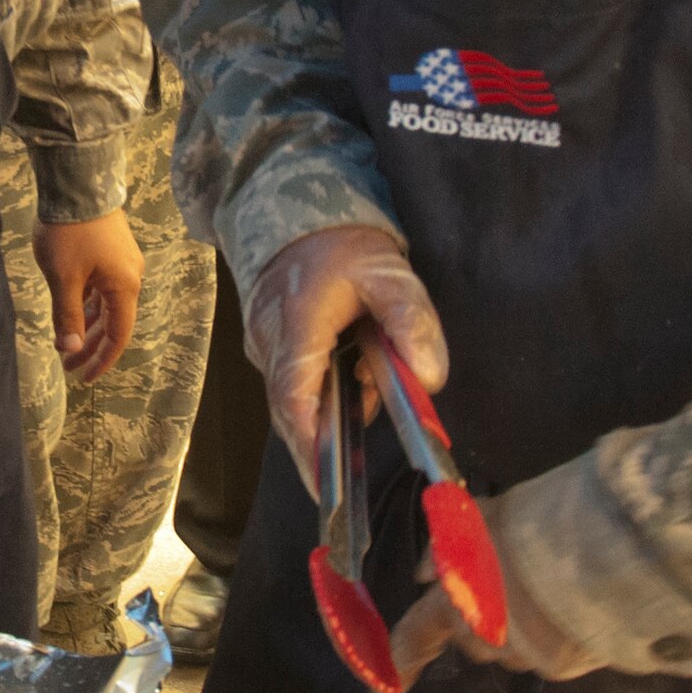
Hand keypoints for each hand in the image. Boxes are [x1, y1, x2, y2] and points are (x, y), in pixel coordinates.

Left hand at [34, 211, 143, 381]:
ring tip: (65, 342)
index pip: (118, 336)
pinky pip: (103, 287)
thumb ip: (67, 316)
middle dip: (90, 345)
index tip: (83, 377)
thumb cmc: (70, 233)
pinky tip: (73, 311)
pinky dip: (89, 304)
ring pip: (107, 304)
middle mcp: (130, 277)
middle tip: (66, 365)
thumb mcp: (64, 278)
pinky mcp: (112, 250)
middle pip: (114, 322)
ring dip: (88, 325)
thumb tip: (69, 349)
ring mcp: (123, 262)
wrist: (78, 183)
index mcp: (124, 287)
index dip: (101, 359)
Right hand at [243, 226, 446, 492]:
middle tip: (350, 478)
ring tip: (369, 390)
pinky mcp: (265, 343)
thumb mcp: (388, 272)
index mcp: (297, 324)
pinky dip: (321, 395)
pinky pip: (290, 383)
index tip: (327, 484)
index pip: (295, 395)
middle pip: (289, 409)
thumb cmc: (343, 244)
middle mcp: (269, 340)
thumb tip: (430, 379)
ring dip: (327, 414)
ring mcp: (261, 343)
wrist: (297, 209)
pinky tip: (354, 377)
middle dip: (320, 446)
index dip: (310, 443)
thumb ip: (411, 321)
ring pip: (290, 399)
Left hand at [385, 493, 596, 692]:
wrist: (596, 551)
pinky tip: (571, 603)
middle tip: (514, 577)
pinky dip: (554, 633)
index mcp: (454, 600)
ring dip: (523, 623)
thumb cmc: (532, 527)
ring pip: (511, 645)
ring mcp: (519, 657)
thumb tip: (423, 573)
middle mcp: (480, 638)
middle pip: (472, 636)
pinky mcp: (556, 668)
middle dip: (485, 614)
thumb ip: (446, 548)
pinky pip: (546, 652)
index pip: (415, 636)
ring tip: (551, 582)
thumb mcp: (479, 520)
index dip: (399, 664)